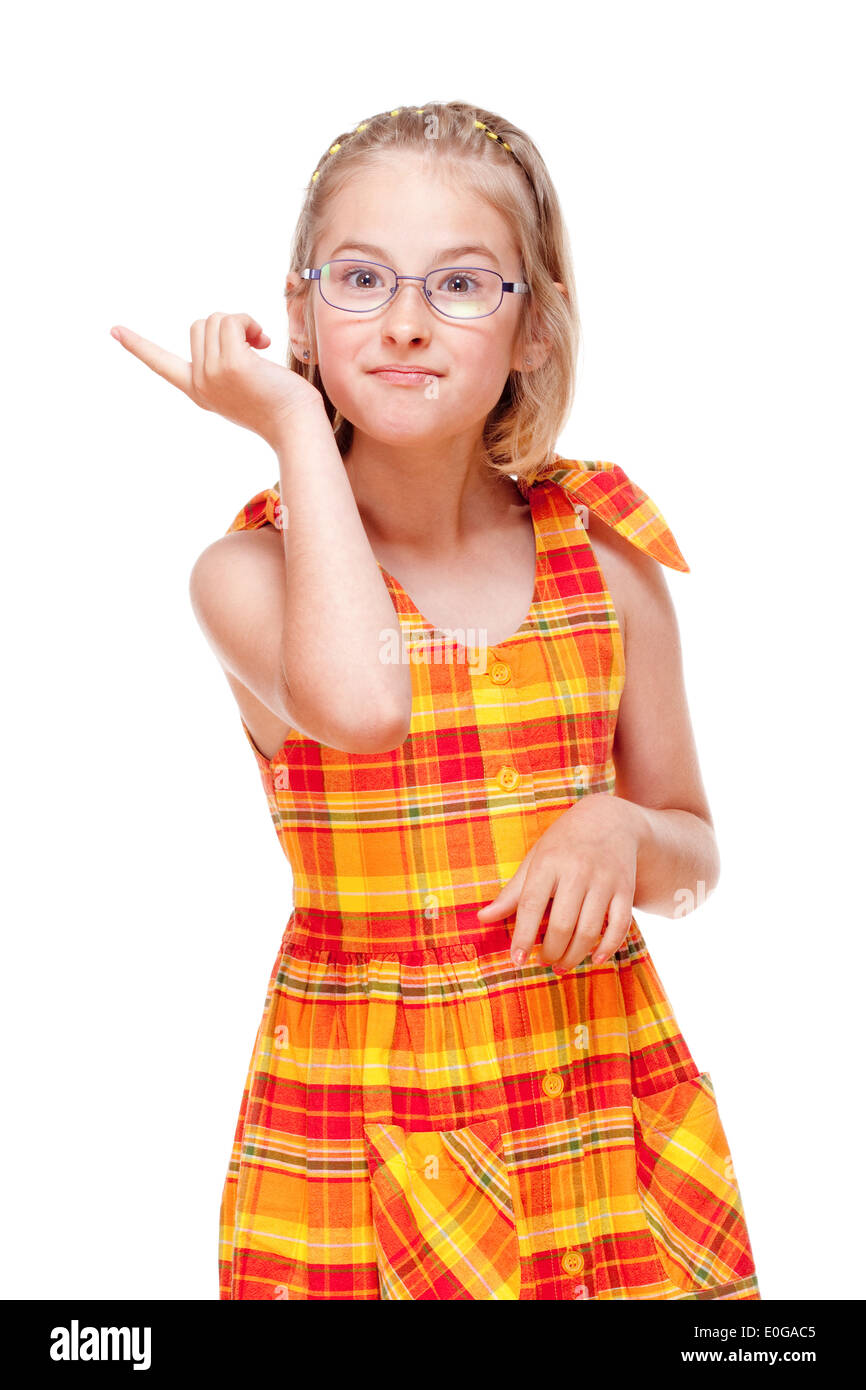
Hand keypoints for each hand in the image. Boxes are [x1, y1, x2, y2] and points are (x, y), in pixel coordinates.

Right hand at [110, 312, 324, 448]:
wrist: (295, 426)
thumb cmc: (277, 405)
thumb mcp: (241, 385)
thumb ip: (224, 360)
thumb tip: (227, 327)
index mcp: (197, 390)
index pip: (160, 364)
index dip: (137, 346)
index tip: (114, 330)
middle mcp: (200, 383)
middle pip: (199, 325)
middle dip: (227, 326)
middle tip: (253, 345)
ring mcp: (213, 374)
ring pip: (216, 320)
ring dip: (241, 323)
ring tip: (260, 345)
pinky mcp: (233, 364)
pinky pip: (233, 321)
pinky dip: (249, 322)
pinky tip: (264, 342)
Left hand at [476, 795, 645, 971]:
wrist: (611, 820)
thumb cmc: (564, 844)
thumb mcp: (535, 860)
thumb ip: (512, 893)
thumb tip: (482, 918)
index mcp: (548, 862)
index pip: (531, 905)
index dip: (523, 936)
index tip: (517, 959)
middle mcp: (577, 871)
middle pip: (562, 924)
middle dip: (550, 951)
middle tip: (542, 961)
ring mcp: (604, 880)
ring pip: (590, 930)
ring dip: (574, 956)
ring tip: (561, 965)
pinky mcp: (625, 889)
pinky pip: (619, 925)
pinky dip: (608, 947)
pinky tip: (594, 958)